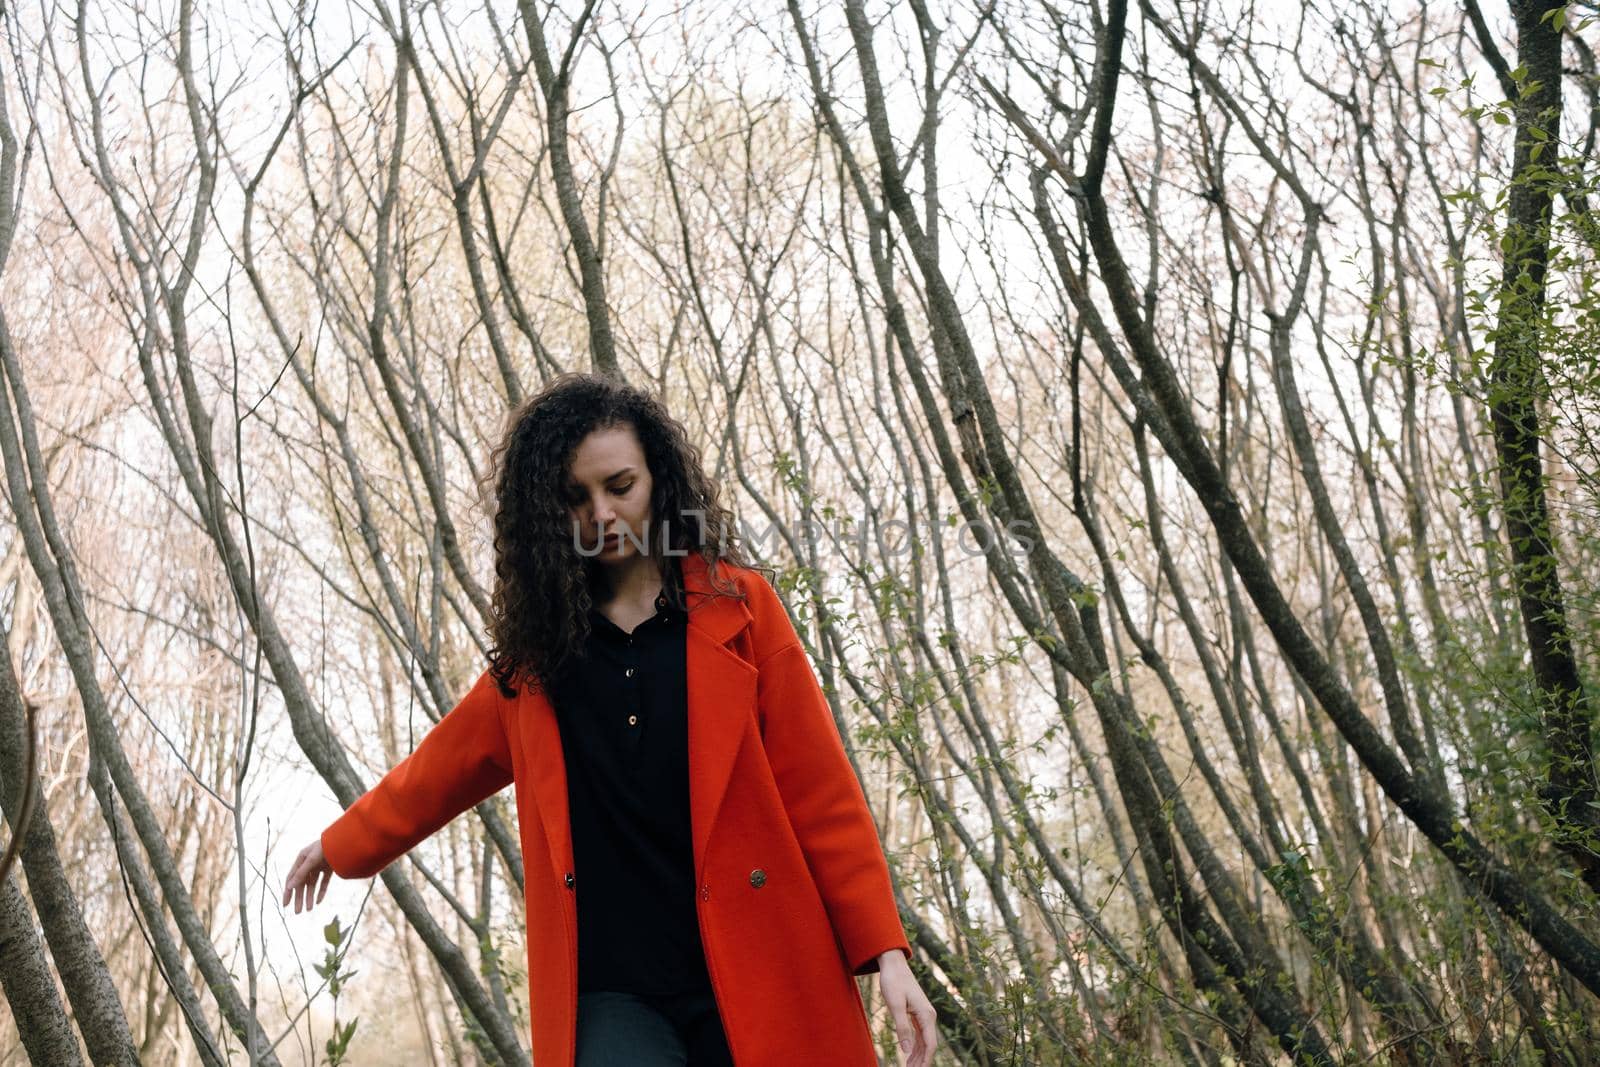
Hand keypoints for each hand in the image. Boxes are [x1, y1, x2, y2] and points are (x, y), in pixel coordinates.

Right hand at [282, 837, 334, 913]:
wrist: (345, 840)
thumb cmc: (325, 847)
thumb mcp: (311, 860)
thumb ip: (301, 873)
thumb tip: (289, 887)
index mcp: (301, 859)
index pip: (291, 878)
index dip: (288, 891)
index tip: (285, 905)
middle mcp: (309, 863)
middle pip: (302, 884)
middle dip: (300, 898)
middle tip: (298, 912)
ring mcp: (319, 866)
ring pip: (312, 885)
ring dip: (310, 897)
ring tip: (309, 909)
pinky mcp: (329, 869)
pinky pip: (323, 883)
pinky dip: (321, 892)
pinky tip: (318, 901)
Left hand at [878, 949, 936, 1065]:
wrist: (893, 964)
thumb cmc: (893, 982)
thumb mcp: (895, 1005)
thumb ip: (902, 1028)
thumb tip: (907, 1050)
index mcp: (926, 1015)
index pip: (930, 1044)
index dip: (926, 1060)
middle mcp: (929, 1016)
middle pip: (928, 1045)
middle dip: (921, 1061)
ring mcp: (924, 1014)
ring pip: (924, 1041)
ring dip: (918, 1055)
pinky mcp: (917, 1013)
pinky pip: (919, 1034)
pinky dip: (915, 1046)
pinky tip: (910, 1055)